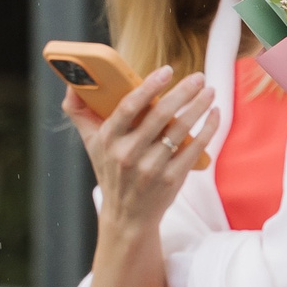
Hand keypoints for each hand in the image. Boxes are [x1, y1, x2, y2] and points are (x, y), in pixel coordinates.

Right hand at [68, 68, 217, 249]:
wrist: (127, 216)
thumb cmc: (111, 170)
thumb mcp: (91, 143)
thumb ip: (79, 112)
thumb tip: (72, 84)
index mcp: (108, 140)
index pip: (128, 107)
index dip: (149, 87)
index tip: (167, 70)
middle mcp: (128, 154)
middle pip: (160, 115)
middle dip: (184, 92)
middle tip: (199, 77)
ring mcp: (151, 168)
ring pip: (181, 130)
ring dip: (199, 106)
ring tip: (209, 90)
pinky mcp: (172, 179)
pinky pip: (194, 148)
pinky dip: (208, 128)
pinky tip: (214, 113)